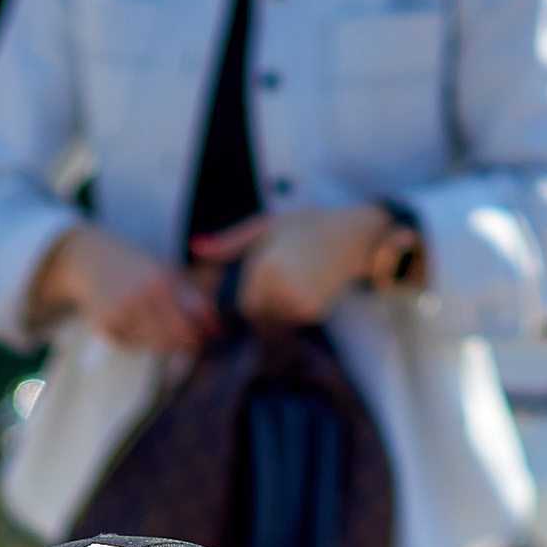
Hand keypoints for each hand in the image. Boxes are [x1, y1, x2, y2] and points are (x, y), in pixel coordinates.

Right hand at [34, 222, 215, 354]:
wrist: (91, 259)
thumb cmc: (137, 265)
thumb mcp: (167, 270)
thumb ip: (194, 297)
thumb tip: (217, 330)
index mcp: (162, 280)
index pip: (187, 326)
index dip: (197, 337)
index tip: (201, 338)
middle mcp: (141, 297)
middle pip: (171, 340)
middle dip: (182, 345)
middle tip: (186, 341)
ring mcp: (121, 313)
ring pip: (153, 345)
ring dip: (161, 341)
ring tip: (156, 323)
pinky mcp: (106, 326)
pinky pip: (132, 344)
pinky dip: (139, 338)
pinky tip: (132, 320)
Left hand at [191, 204, 387, 327]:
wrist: (352, 236)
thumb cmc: (306, 226)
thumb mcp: (265, 226)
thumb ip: (229, 243)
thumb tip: (194, 248)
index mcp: (264, 267)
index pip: (240, 304)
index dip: (243, 298)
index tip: (257, 285)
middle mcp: (279, 289)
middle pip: (254, 315)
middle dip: (260, 304)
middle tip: (284, 279)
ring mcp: (296, 303)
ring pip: (271, 321)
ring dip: (275, 309)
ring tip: (296, 279)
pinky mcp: (311, 313)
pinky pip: (289, 321)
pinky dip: (292, 311)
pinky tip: (306, 287)